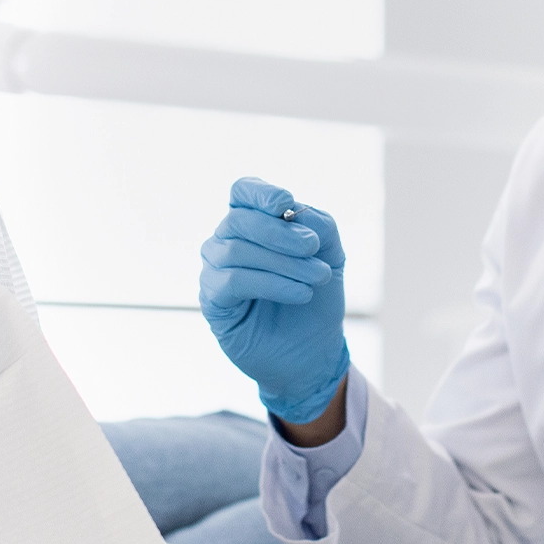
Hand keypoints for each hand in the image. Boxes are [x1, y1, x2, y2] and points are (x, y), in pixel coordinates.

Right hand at [199, 177, 349, 425]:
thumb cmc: (317, 298)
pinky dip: (272, 283)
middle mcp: (228, 241)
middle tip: (313, 247)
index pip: (243, 192)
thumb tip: (295, 213)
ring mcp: (216, 270)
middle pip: (239, 219)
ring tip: (317, 277)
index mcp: (253, 223)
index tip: (286, 204)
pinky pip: (234, 281)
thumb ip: (319, 225)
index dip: (260, 193)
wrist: (313, 351)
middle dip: (280, 232)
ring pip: (237, 250)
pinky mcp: (213, 301)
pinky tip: (300, 293)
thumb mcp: (330, 254)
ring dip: (284, 262)